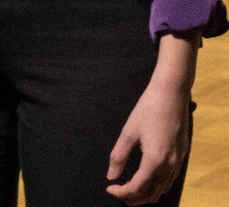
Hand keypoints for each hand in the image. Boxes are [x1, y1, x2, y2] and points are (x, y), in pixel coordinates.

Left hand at [107, 72, 193, 202]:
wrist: (171, 94)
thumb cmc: (148, 109)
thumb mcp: (128, 131)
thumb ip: (118, 155)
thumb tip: (111, 175)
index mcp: (155, 160)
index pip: (138, 188)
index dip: (122, 193)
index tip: (109, 189)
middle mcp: (169, 165)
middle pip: (152, 193)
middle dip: (134, 198)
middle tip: (117, 193)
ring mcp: (178, 161)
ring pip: (162, 189)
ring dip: (146, 194)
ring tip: (129, 190)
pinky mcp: (181, 156)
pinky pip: (170, 180)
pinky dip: (157, 186)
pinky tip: (146, 181)